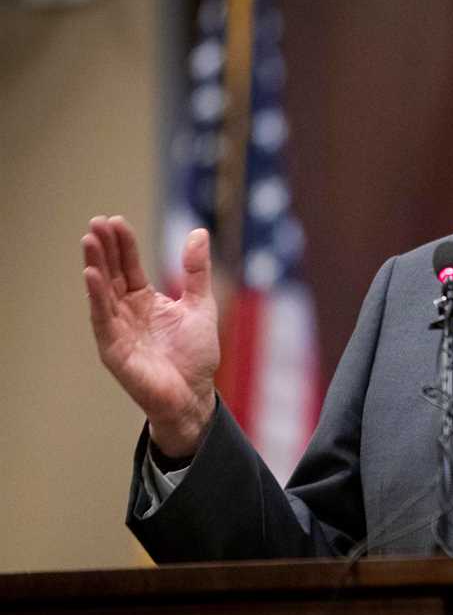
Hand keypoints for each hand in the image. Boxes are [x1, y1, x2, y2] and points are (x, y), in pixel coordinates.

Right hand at [82, 216, 219, 457]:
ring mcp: (118, 329)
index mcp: (146, 301)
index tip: (116, 220)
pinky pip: (102, 319)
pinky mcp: (113, 348)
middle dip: (104, 249)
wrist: (195, 394)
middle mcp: (127, 312)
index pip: (130, 267)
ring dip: (95, 266)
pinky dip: (96, 297)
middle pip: (112, 274)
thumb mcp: (200, 304)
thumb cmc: (196, 354)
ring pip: (102, 292)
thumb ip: (196, 271)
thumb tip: (198, 232)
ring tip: (89, 240)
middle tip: (96, 222)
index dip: (124, 245)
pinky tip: (92, 274)